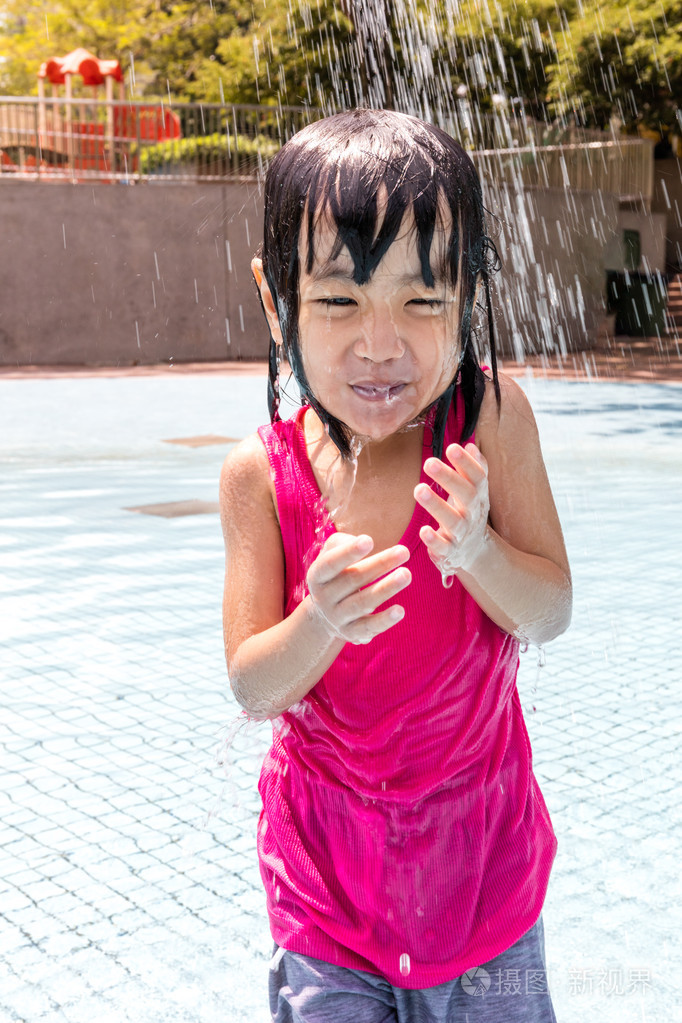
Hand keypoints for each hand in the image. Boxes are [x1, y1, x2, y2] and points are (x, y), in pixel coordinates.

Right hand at [306, 532, 410, 644]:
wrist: (325, 614)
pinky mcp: (352, 633)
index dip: (348, 552)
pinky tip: (400, 610)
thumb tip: (364, 543)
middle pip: (352, 580)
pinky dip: (384, 620)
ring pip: (362, 603)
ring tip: (406, 574)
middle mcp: (324, 598)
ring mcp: (337, 618)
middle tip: (404, 551)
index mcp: (317, 576)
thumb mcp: (332, 555)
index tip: (369, 540)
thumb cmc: (336, 574)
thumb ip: (343, 543)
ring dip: (385, 589)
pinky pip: (369, 627)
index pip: (330, 564)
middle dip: (379, 564)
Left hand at [414, 442, 489, 575]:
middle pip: (467, 495)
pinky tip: (424, 530)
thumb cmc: (468, 514)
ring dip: (437, 505)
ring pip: (453, 521)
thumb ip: (472, 469)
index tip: (452, 448)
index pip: (478, 478)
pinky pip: (443, 547)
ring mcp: (462, 534)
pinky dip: (435, 540)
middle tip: (429, 462)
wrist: (475, 553)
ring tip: (419, 489)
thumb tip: (468, 444)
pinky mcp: (449, 553)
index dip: (467, 463)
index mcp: (479, 497)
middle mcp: (472, 514)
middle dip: (449, 478)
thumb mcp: (474, 493)